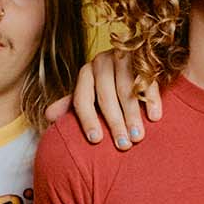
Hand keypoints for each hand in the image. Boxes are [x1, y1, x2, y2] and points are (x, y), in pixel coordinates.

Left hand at [44, 49, 160, 148]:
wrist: (139, 58)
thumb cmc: (112, 84)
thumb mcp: (91, 92)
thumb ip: (74, 104)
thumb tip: (48, 116)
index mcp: (86, 73)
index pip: (81, 98)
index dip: (87, 120)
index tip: (96, 141)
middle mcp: (102, 62)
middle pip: (105, 96)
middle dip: (114, 123)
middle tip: (123, 145)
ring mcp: (125, 57)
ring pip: (126, 89)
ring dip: (132, 115)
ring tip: (138, 137)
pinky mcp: (146, 57)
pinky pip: (148, 80)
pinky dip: (151, 99)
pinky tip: (154, 117)